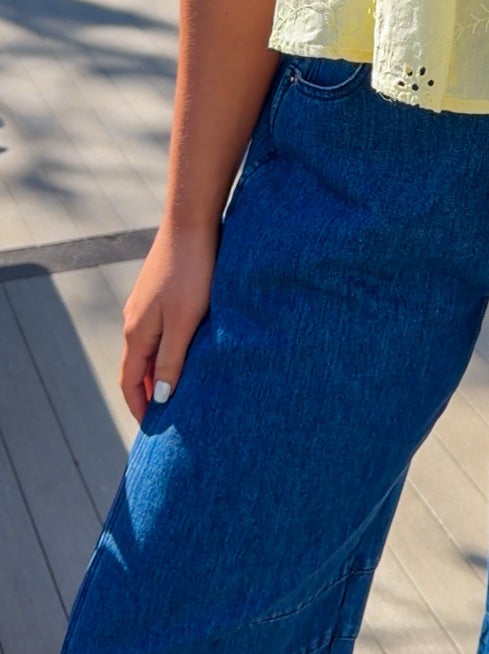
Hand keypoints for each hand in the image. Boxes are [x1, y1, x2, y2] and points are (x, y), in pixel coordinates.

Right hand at [119, 216, 219, 423]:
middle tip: (170, 418)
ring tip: (182, 390)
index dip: (140, 408)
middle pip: (139, 368)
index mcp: (137, 332)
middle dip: (151, 394)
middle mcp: (135, 320)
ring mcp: (147, 304)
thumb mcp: (185, 322)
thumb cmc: (193, 272)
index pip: (131, 382)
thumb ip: (172, 360)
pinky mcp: (161, 291)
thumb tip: (161, 399)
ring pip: (151, 348)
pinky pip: (161, 330)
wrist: (192, 222)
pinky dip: (169, 349)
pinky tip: (189, 350)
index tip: (154, 431)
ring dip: (162, 371)